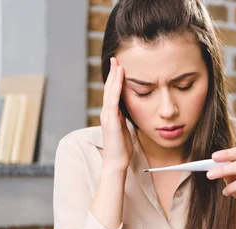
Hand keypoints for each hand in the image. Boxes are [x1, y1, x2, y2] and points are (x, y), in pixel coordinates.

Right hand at [100, 57, 132, 171]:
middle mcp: (107, 113)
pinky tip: (118, 78)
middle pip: (109, 89)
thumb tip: (128, 111)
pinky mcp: (110, 120)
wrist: (116, 162)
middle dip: (113, 73)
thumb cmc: (121, 149)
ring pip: (109, 92)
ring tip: (117, 64)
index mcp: (111, 115)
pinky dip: (115, 88)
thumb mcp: (125, 129)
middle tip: (115, 59)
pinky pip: (113, 100)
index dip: (115, 80)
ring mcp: (107, 116)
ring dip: (113, 77)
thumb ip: (124, 119)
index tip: (119, 68)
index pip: (112, 93)